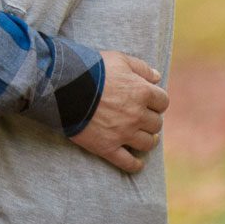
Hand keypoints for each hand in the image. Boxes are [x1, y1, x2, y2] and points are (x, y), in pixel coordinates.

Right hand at [68, 51, 167, 173]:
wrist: (62, 85)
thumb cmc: (90, 68)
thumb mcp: (117, 58)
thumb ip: (140, 67)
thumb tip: (157, 77)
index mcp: (141, 92)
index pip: (163, 102)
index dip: (156, 101)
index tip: (148, 102)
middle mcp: (136, 115)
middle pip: (156, 124)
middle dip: (150, 120)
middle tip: (140, 117)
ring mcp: (123, 133)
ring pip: (147, 144)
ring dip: (146, 140)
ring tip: (141, 137)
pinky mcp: (107, 147)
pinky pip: (128, 163)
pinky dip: (135, 165)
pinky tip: (136, 163)